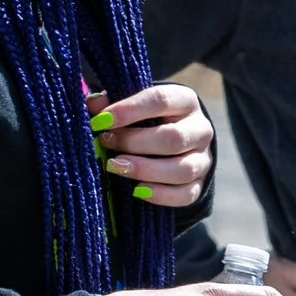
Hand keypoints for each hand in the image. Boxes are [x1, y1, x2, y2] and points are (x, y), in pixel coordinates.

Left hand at [93, 81, 214, 210]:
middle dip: (135, 142)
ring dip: (146, 170)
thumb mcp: (135, 105)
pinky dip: (160, 195)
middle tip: (106, 143)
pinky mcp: (199, 184)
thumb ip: (114, 102)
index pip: (160, 100)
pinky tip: (137, 191)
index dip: (129, 110)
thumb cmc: (150, 119)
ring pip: (182, 169)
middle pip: (173, 137)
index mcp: (185, 101)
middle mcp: (200, 129)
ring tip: (116, 167)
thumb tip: (92, 105)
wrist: (178, 142)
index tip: (101, 120)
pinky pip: (185, 194)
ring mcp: (203, 159)